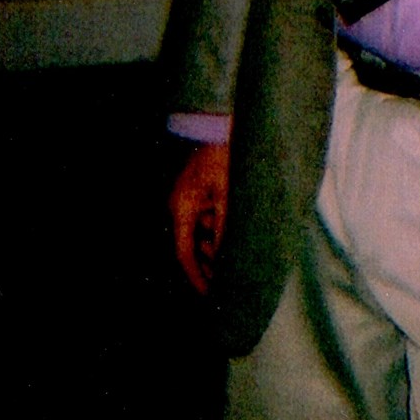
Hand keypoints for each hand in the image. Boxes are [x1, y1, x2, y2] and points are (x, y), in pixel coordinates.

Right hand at [169, 137, 229, 294]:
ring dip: (216, 249)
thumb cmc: (224, 154)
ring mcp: (189, 200)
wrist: (218, 124)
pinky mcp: (199, 193)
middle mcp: (181, 207)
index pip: (184, 254)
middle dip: (209, 266)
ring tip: (238, 264)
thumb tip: (221, 255)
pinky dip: (218, 232)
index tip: (210, 295)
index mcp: (182, 209)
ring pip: (200, 235)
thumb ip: (224, 225)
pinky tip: (236, 238)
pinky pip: (206, 220)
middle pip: (191, 247)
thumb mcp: (228, 192)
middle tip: (230, 285)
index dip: (197, 277)